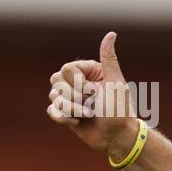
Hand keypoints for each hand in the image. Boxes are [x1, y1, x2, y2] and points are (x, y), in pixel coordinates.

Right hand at [46, 31, 138, 159]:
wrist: (117, 137)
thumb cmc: (120, 110)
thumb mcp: (116, 82)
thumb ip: (109, 59)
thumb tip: (112, 33)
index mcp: (88, 71)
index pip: (66, 69)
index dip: (78, 83)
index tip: (95, 92)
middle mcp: (77, 82)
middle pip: (56, 81)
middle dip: (74, 96)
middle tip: (92, 105)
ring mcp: (70, 97)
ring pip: (53, 96)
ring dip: (72, 108)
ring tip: (88, 114)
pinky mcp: (65, 113)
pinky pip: (51, 111)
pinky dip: (63, 118)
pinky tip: (77, 122)